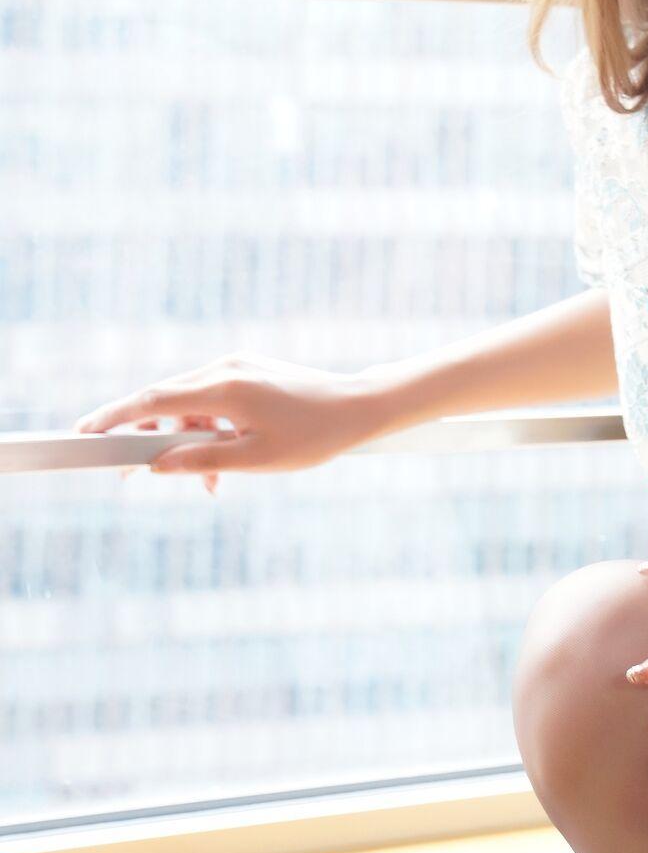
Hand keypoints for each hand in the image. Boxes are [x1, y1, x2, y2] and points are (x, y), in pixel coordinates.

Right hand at [72, 354, 380, 494]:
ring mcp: (238, 367)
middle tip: (124, 472)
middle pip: (165, 399)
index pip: (152, 398)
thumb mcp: (256, 459)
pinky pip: (213, 401)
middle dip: (145, 436)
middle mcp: (225, 368)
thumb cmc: (314, 436)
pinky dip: (209, 430)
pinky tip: (223, 466)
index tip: (83, 433)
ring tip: (207, 485)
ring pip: (190, 404)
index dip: (114, 416)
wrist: (359, 407)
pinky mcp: (249, 372)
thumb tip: (156, 465)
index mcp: (224, 386)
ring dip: (186, 441)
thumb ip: (202, 461)